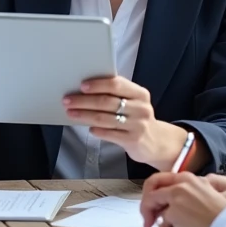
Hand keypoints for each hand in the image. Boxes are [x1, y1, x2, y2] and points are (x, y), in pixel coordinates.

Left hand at [63, 76, 189, 169]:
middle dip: (84, 100)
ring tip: (71, 113)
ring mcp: (137, 125)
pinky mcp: (133, 140)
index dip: (97, 84)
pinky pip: (109, 134)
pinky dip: (96, 130)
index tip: (81, 86)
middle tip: (67, 100)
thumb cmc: (137, 118)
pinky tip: (88, 128)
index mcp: (140, 93)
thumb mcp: (134, 102)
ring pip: (105, 118)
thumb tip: (85, 90)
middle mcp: (140, 108)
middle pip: (107, 102)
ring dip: (84, 115)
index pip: (116, 84)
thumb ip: (116, 95)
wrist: (157, 142)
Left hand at [140, 172, 225, 226]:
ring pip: (156, 211)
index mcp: (189, 179)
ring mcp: (176, 197)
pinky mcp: (173, 212)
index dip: (153, 194)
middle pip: (151, 192)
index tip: (153, 206)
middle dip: (146, 208)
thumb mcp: (204, 197)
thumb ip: (186, 197)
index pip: (160, 180)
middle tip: (148, 222)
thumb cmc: (223, 218)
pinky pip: (163, 225)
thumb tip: (168, 209)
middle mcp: (181, 184)